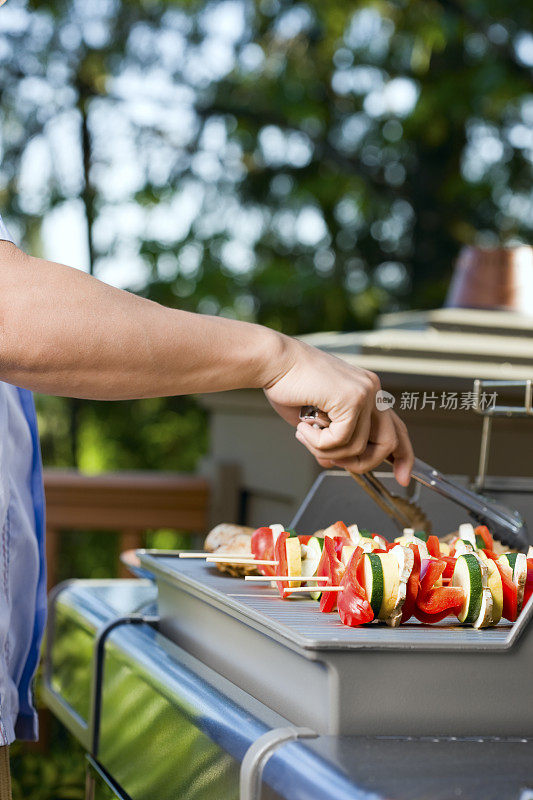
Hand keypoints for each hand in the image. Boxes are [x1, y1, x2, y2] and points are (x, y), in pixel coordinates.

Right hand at [263, 337, 413, 485]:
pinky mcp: (352, 398)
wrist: (275, 361)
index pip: (397, 428)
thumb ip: (332, 439)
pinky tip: (303, 428)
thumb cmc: (289, 383)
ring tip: (306, 436)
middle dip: (364, 463)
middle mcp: (372, 390)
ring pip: (359, 447)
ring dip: (328, 451)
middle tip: (333, 460)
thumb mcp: (316, 420)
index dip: (403, 456)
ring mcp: (365, 393)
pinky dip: (319, 443)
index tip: (402, 478)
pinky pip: (342, 440)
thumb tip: (334, 462)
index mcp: (368, 392)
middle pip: (389, 442)